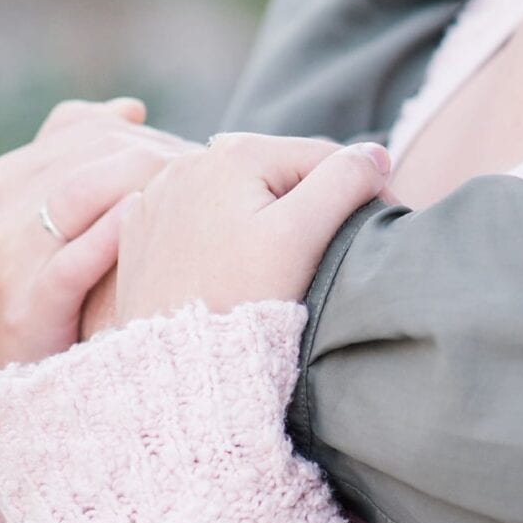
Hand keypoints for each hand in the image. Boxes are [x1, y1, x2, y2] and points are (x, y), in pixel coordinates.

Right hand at [0, 98, 197, 366]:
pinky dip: (104, 241)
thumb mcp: (52, 211)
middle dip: (156, 160)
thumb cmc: (48, 283)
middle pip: (91, 156)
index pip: (89, 133)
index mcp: (15, 177)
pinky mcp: (25, 313)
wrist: (29, 374)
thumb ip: (82, 151)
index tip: (196, 160)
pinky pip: (64, 269)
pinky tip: (142, 226)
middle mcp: (7, 210)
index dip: (149, 140)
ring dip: (140, 184)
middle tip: (209, 178)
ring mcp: (13, 262)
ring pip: (78, 194)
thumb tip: (130, 109)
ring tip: (188, 194)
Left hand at [112, 133, 390, 331]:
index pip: (323, 158)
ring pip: (240, 195)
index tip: (379, 234)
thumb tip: (375, 155)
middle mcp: (189, 161)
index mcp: (234, 153)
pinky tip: (232, 269)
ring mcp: (159, 195)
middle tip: (327, 258)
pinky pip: (201, 218)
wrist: (173, 369)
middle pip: (280, 175)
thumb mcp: (301, 236)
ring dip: (267, 220)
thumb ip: (345, 181)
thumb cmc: (240, 302)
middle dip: (310, 207)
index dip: (361, 193)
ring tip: (278, 268)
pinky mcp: (143, 230)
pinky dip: (223, 235)